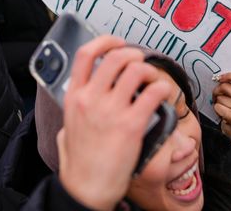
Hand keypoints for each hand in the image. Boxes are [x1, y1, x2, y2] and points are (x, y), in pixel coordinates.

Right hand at [57, 37, 170, 210]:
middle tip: (140, 62)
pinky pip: (153, 93)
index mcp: (74, 97)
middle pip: (116, 57)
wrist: (87, 189)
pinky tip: (164, 95)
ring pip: (136, 70)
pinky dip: (163, 89)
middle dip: (133, 54)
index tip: (116, 42)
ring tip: (153, 80)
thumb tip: (79, 100)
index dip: (105, 42)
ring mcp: (111, 111)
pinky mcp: (131, 125)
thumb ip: (74, 111)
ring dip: (149, 70)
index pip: (86, 55)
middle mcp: (91, 99)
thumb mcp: (66, 128)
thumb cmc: (79, 163)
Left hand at [212, 72, 230, 143]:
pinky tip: (222, 114)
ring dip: (218, 102)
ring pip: (220, 97)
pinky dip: (217, 109)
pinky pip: (218, 106)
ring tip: (224, 109)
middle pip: (226, 86)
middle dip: (218, 90)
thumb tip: (221, 78)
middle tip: (218, 96)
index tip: (221, 77)